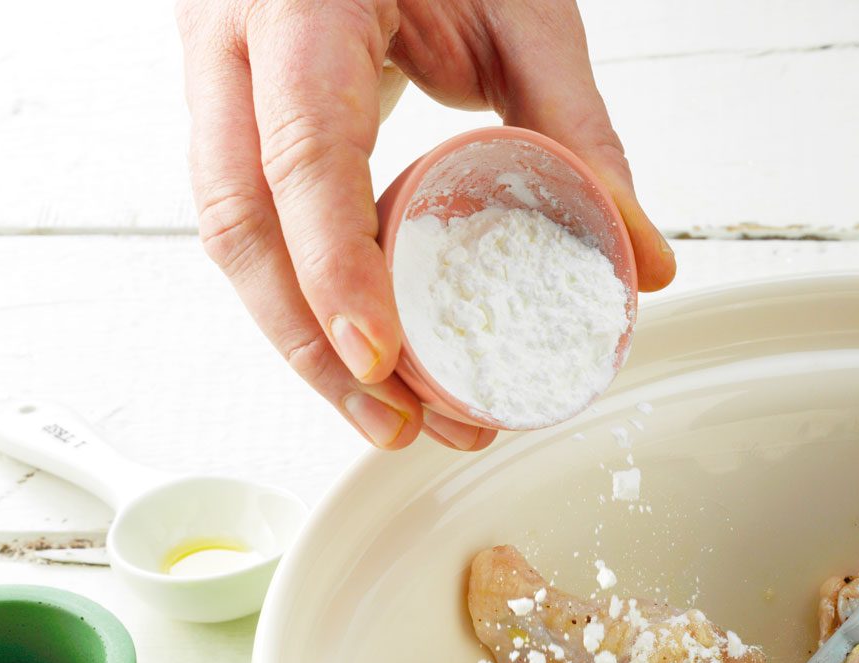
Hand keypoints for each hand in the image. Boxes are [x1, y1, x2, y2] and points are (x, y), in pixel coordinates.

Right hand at [178, 0, 675, 450]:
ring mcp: (214, 75)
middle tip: (402, 425)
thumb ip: (580, 131)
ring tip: (397, 419)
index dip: (335, 266)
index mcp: (299, 4)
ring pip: (230, 235)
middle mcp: (233, 41)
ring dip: (306, 343)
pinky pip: (254, 221)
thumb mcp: (523, 12)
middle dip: (315, 344)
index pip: (301, 151)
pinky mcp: (230, 112)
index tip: (379, 357)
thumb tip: (643, 262)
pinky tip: (369, 359)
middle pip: (240, 222)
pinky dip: (308, 298)